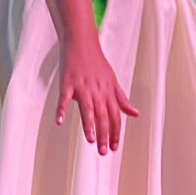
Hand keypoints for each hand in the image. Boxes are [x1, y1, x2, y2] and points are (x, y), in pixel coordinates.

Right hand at [56, 37, 138, 153]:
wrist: (82, 42)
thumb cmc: (97, 63)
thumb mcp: (113, 81)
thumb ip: (122, 99)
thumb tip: (135, 113)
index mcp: (108, 92)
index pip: (115, 116)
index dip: (115, 132)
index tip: (114, 147)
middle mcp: (97, 91)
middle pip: (103, 115)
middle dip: (104, 134)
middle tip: (103, 151)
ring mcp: (82, 87)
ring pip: (87, 108)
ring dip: (89, 125)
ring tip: (90, 140)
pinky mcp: (68, 82)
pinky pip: (64, 97)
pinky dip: (61, 109)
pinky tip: (59, 121)